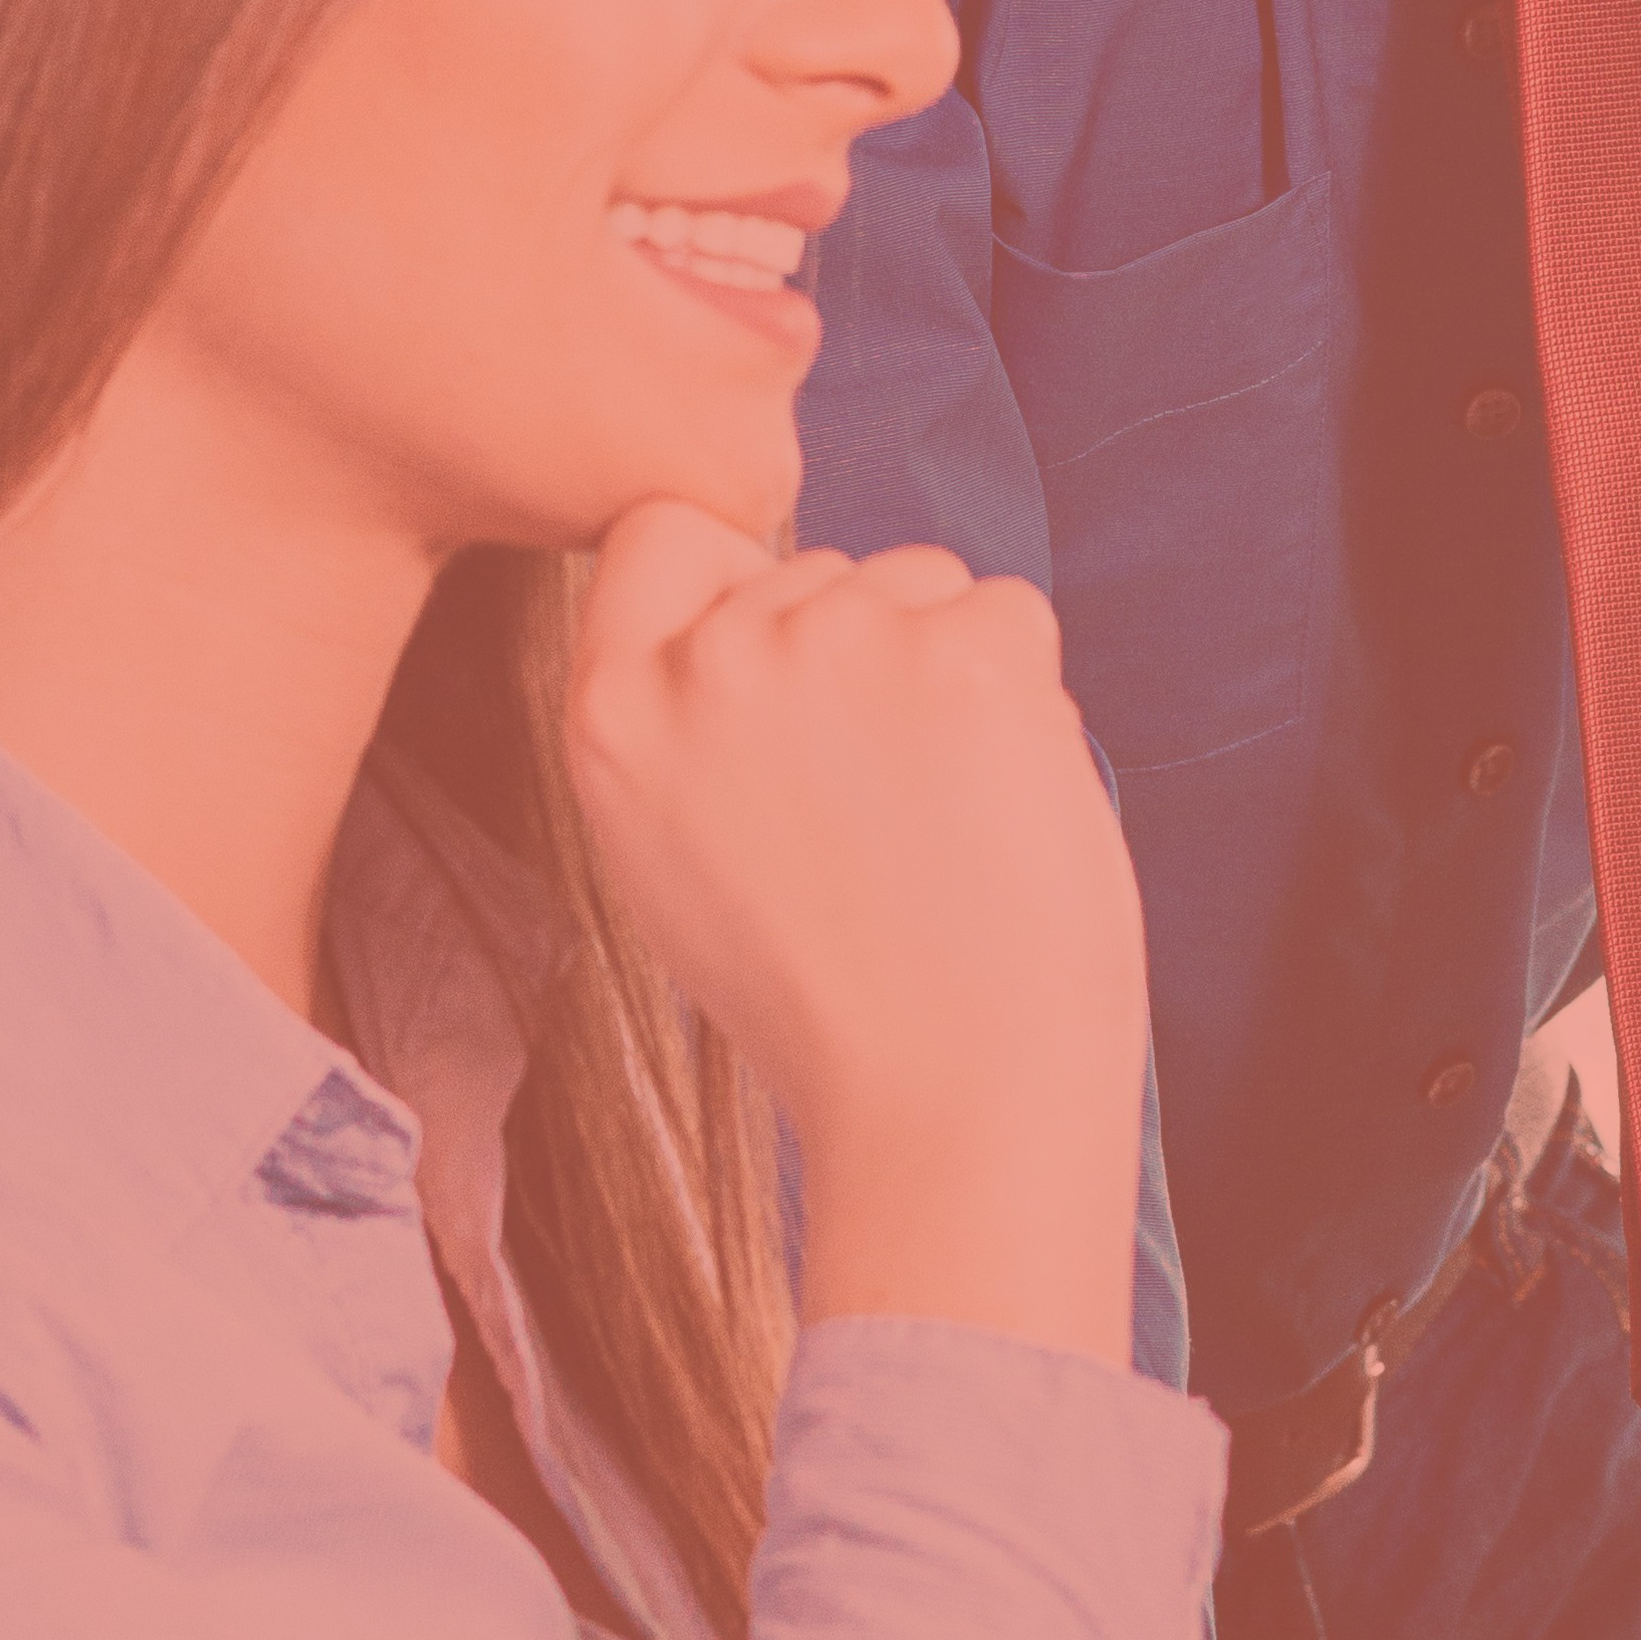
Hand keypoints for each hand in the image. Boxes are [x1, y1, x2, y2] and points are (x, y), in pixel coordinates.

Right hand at [565, 501, 1148, 1362]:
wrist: (952, 1105)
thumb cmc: (832, 1004)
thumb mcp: (677, 860)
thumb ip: (689, 723)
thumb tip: (765, 606)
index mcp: (613, 717)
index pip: (659, 534)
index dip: (733, 582)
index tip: (780, 666)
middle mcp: (712, 659)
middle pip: (811, 566)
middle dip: (859, 649)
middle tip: (879, 807)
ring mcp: (838, 642)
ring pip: (918, 580)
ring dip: (947, 664)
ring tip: (941, 815)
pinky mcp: (963, 649)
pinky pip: (1010, 612)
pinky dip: (1027, 692)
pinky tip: (1000, 802)